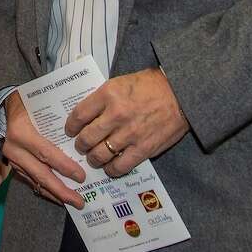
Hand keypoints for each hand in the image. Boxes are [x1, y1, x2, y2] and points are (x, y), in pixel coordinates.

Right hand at [1, 92, 85, 208]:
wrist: (2, 107)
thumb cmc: (27, 104)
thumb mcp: (39, 105)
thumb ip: (57, 118)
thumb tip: (83, 131)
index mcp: (21, 133)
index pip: (46, 153)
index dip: (64, 166)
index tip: (82, 176)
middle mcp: (14, 150)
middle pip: (41, 173)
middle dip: (61, 190)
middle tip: (79, 201)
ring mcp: (12, 160)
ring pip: (35, 181)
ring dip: (54, 194)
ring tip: (72, 202)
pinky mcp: (13, 166)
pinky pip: (30, 181)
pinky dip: (45, 189)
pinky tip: (58, 197)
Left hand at [67, 67, 189, 177]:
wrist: (180, 93)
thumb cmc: (149, 85)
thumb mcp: (120, 83)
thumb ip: (103, 98)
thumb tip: (86, 115)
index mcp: (108, 94)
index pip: (79, 115)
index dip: (71, 126)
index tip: (70, 131)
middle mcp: (116, 114)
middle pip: (86, 138)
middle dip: (81, 145)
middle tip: (82, 146)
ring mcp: (130, 133)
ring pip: (100, 154)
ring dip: (94, 159)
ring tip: (94, 158)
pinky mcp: (144, 148)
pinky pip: (120, 166)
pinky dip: (111, 169)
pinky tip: (110, 167)